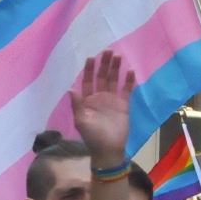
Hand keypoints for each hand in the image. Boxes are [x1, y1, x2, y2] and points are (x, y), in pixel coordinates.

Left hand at [67, 51, 135, 165]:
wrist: (108, 148)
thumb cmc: (92, 136)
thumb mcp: (81, 121)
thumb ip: (77, 104)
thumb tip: (70, 89)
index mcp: (87, 100)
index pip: (87, 81)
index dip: (89, 69)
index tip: (92, 57)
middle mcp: (99, 97)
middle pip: (102, 77)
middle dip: (104, 64)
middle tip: (108, 51)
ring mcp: (112, 100)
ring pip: (114, 80)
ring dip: (116, 69)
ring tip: (118, 56)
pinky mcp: (123, 104)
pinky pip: (126, 89)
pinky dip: (129, 80)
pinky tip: (130, 70)